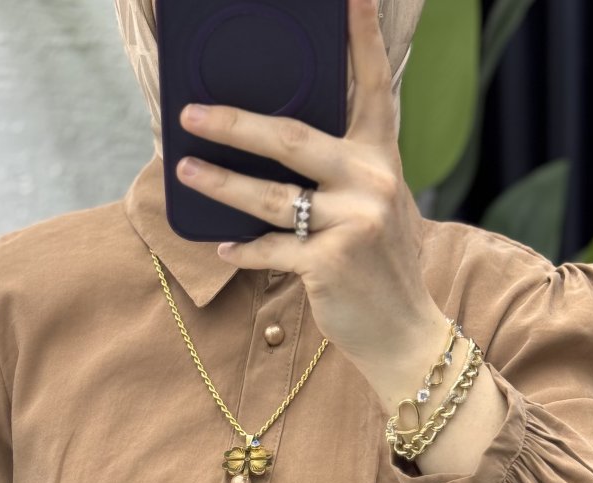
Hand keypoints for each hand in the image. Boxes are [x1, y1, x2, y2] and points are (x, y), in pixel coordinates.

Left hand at [175, 0, 441, 375]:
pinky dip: (243, 251)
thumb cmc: (382, 268)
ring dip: (220, 185)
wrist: (405, 332)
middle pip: (290, 139)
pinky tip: (222, 248)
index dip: (361, 40)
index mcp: (382, 161)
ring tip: (187, 171)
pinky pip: (270, 250)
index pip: (372, 89)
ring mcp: (351, 224)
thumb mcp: (379, 209)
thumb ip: (346, 177)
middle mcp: (370, 184)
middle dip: (235, 125)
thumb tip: (285, 155)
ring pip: (269, 197)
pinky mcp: (329, 264)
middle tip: (191, 114)